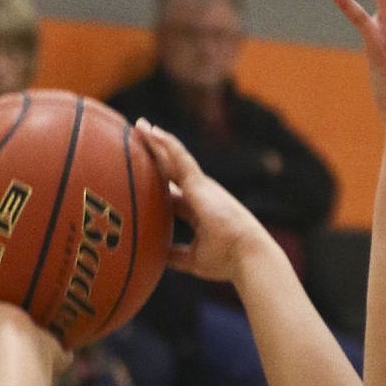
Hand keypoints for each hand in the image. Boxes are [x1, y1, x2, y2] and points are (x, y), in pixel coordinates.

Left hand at [137, 123, 269, 285]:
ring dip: (157, 142)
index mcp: (198, 210)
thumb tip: (155, 255)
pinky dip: (166, 144)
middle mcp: (200, 194)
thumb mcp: (193, 258)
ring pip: (174, 159)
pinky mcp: (200, 183)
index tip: (141, 174)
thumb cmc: (226, 260)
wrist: (246, 255)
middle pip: (171, 171)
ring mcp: (201, 186)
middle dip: (156, 155)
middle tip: (138, 137)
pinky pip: (180, 157)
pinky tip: (153, 132)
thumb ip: (175, 254)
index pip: (173, 193)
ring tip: (140, 126)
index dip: (157, 184)